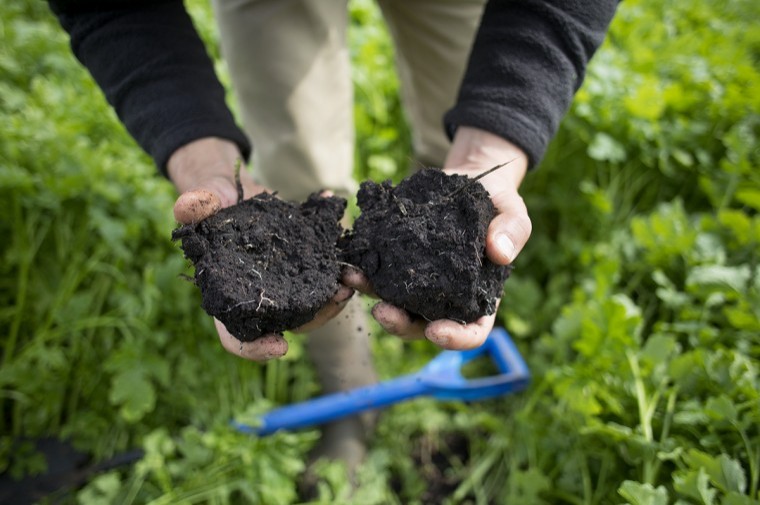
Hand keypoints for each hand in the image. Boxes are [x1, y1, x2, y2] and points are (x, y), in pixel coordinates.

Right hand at [168, 137, 353, 360]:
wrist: (235, 194)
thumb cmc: (212, 207)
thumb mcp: (200, 203)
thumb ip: (194, 206)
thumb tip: (187, 206)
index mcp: (229, 295)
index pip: (237, 335)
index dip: (255, 347)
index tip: (281, 347)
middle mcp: (261, 297)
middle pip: (289, 322)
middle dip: (315, 316)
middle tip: (337, 298)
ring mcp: (285, 283)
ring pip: (312, 302)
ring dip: (333, 295)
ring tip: (349, 278)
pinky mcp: (303, 264)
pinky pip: (323, 270)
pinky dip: (335, 258)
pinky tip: (343, 236)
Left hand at [344, 126, 531, 349]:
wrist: (468, 178)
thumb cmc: (497, 202)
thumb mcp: (514, 212)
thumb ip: (513, 232)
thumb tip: (500, 253)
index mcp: (478, 297)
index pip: (472, 332)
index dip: (455, 338)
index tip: (437, 331)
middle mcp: (444, 296)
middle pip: (422, 325)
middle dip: (400, 324)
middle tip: (382, 311)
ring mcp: (418, 280)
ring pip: (394, 300)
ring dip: (372, 295)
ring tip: (354, 278)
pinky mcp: (398, 259)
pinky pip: (379, 269)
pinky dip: (364, 265)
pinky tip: (351, 255)